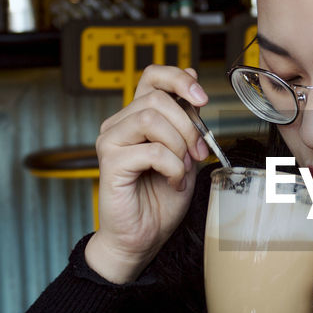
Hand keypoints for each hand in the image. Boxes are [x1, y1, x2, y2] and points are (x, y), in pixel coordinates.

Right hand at [85, 65, 211, 282]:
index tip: (201, 100)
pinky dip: (172, 166)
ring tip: (183, 168)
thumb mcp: (186, 153)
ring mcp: (111, 141)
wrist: (143, 236)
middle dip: (188, 125)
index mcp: (137, 116)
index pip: (153, 76)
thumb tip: (194, 85)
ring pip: (151, 119)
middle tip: (198, 153)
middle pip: (156, 99)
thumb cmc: (161, 198)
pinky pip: (151, 150)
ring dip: (179, 145)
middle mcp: (120, 124)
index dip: (178, 79)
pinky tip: (173, 180)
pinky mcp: (110, 162)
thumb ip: (187, 121)